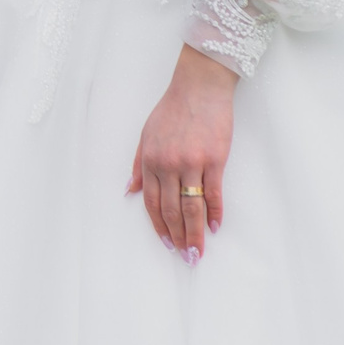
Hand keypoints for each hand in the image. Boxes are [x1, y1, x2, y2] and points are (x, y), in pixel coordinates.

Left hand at [128, 44, 236, 263]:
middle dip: (177, 237)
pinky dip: (214, 214)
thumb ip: (138, 164)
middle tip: (186, 257)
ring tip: (198, 252)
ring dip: (195, 233)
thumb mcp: (146, 134)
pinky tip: (215, 228)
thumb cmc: (172, 108)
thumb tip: (129, 190)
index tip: (166, 243)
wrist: (199, 87)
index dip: (158, 226)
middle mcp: (168, 164)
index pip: (151, 202)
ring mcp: (192, 163)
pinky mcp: (214, 160)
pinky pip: (213, 194)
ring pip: (191, 207)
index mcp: (150, 159)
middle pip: (171, 210)